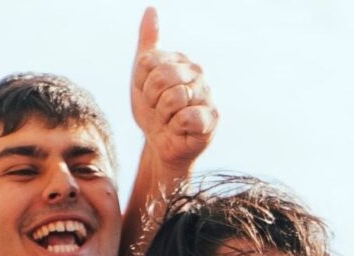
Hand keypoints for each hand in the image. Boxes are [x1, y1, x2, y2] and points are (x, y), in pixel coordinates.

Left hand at [131, 8, 216, 171]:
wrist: (160, 143)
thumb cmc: (152, 110)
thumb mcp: (142, 76)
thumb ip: (147, 44)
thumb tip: (151, 10)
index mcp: (180, 60)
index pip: (149, 62)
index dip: (141, 84)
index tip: (147, 95)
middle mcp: (197, 73)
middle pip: (161, 78)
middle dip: (152, 100)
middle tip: (158, 110)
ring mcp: (207, 94)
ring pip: (174, 98)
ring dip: (163, 115)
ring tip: (168, 120)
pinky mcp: (213, 118)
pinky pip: (187, 117)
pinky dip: (176, 127)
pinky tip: (180, 130)